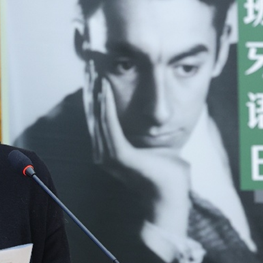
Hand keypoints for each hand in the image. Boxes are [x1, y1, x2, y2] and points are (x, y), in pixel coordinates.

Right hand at [82, 60, 191, 240]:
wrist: (172, 196)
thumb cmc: (168, 174)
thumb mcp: (157, 147)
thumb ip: (150, 134)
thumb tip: (159, 119)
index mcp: (111, 152)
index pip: (100, 119)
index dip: (97, 97)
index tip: (96, 75)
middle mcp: (104, 155)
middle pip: (95, 116)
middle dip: (93, 91)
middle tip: (90, 67)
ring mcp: (109, 156)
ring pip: (99, 118)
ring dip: (97, 94)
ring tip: (95, 73)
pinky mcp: (119, 156)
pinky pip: (110, 125)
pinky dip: (107, 106)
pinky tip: (105, 90)